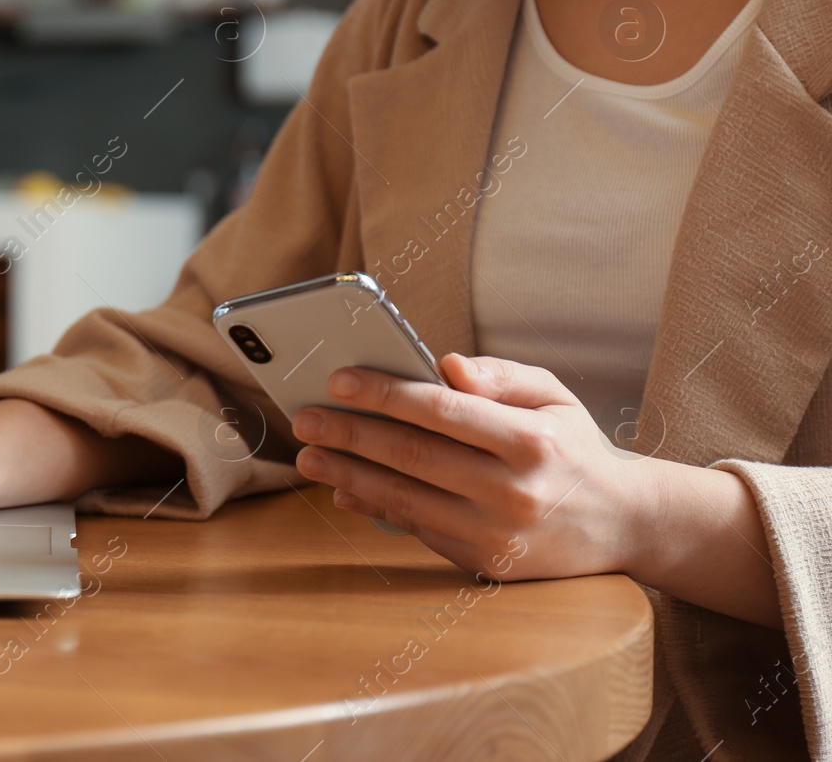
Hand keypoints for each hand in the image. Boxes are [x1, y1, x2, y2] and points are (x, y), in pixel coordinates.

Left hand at [291, 353, 648, 581]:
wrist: (622, 525)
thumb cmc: (574, 447)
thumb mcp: (552, 396)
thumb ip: (498, 375)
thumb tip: (444, 364)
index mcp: (531, 441)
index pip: (442, 410)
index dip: (384, 393)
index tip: (338, 379)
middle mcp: (514, 491)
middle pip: (413, 456)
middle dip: (350, 434)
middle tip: (306, 418)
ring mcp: (498, 534)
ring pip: (406, 498)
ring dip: (349, 475)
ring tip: (309, 455)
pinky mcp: (485, 563)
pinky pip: (417, 529)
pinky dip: (375, 507)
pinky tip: (344, 487)